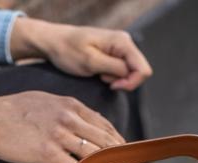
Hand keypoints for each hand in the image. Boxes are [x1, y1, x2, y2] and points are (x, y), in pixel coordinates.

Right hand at [0, 92, 135, 162]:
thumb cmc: (12, 111)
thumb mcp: (44, 101)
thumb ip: (66, 110)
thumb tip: (81, 120)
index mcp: (70, 105)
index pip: (102, 124)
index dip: (118, 139)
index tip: (128, 151)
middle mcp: (68, 119)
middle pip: (104, 139)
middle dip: (123, 155)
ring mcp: (58, 136)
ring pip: (94, 154)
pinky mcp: (46, 153)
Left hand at [10, 18, 152, 91]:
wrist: (54, 42)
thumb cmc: (68, 50)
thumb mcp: (90, 62)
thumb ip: (114, 67)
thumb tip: (130, 73)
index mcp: (122, 42)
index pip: (143, 69)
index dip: (130, 83)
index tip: (111, 85)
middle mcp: (125, 42)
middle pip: (139, 71)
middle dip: (123, 81)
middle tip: (102, 78)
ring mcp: (120, 48)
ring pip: (130, 72)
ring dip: (116, 78)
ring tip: (98, 73)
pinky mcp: (114, 54)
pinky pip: (122, 70)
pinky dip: (111, 76)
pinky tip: (98, 72)